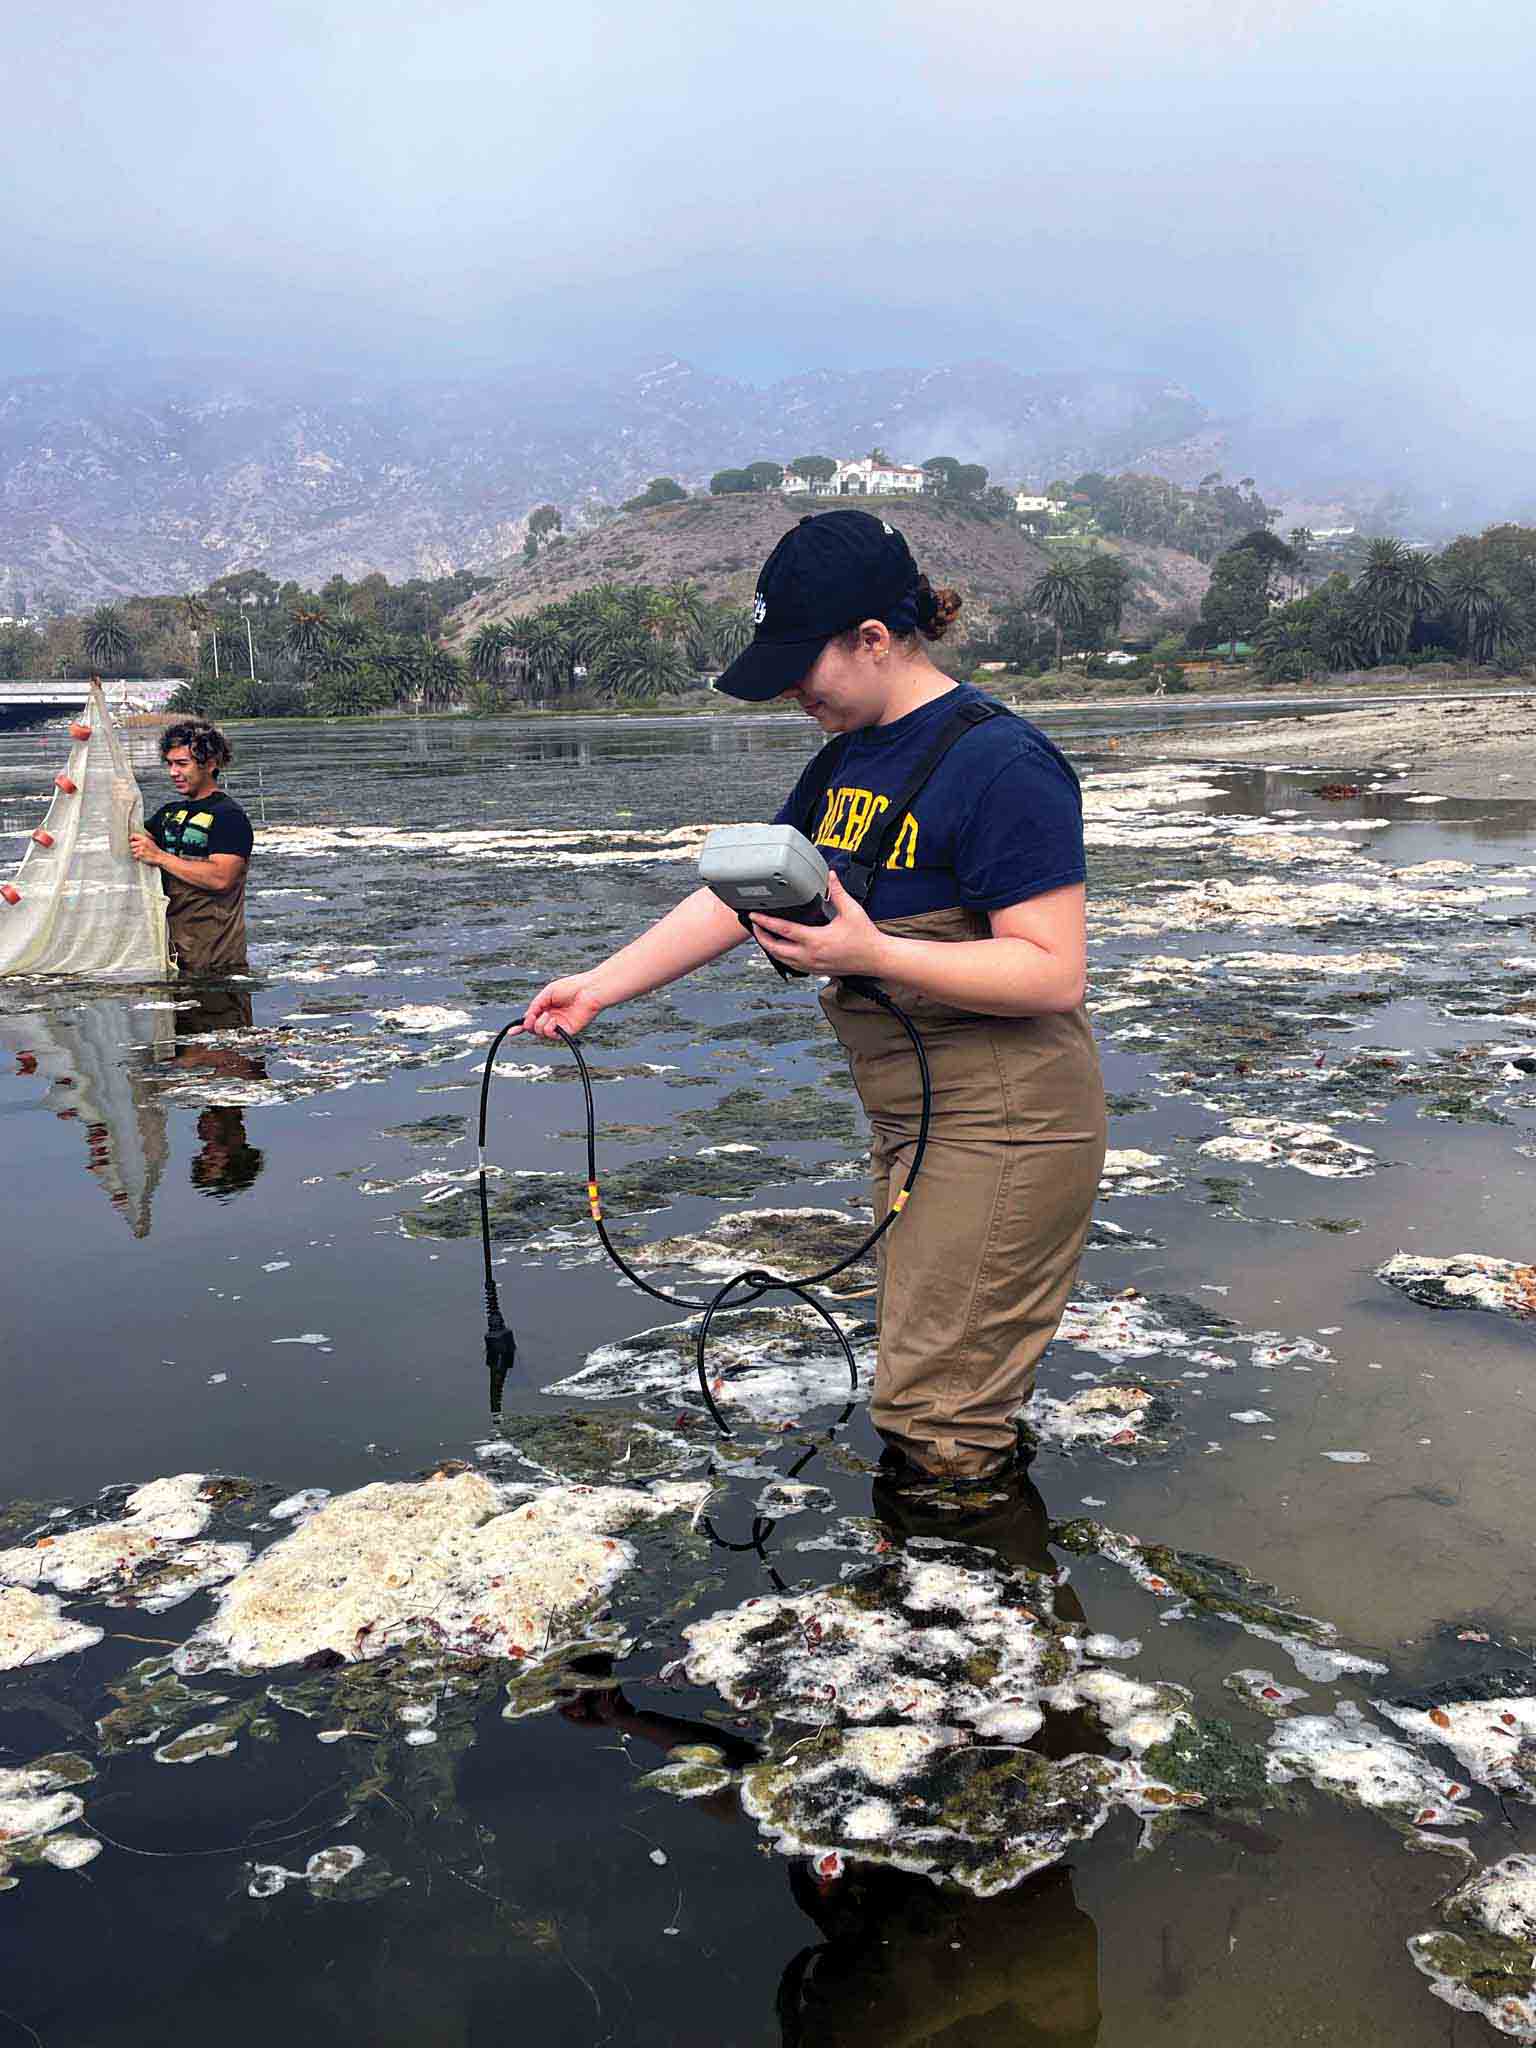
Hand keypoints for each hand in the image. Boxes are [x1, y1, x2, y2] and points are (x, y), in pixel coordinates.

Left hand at [128, 832, 162, 867]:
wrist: (160, 857)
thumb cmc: (155, 850)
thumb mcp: (151, 841)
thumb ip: (143, 838)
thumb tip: (133, 836)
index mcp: (145, 839)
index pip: (134, 835)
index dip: (131, 838)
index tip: (131, 840)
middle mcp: (142, 843)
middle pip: (131, 844)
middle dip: (134, 847)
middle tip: (138, 849)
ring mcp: (141, 849)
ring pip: (132, 850)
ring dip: (135, 853)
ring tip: (142, 853)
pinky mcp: (140, 855)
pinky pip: (134, 855)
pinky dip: (137, 857)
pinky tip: (142, 856)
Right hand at [522, 975, 606, 1041]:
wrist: (589, 990)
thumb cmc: (572, 987)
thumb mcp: (547, 993)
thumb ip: (536, 1005)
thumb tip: (526, 1017)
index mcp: (547, 1007)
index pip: (532, 1019)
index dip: (521, 1026)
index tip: (511, 1031)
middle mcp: (552, 1017)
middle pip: (533, 1028)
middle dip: (529, 1024)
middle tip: (533, 1017)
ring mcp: (560, 1025)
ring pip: (541, 1033)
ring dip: (540, 1024)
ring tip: (548, 1015)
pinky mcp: (568, 1031)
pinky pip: (553, 1036)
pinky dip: (549, 1029)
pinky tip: (553, 1021)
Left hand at [750, 870, 891, 979]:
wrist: (876, 958)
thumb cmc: (865, 937)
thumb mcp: (852, 911)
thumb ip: (838, 892)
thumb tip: (830, 875)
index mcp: (816, 940)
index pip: (783, 930)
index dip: (765, 922)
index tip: (754, 915)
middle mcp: (811, 955)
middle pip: (776, 949)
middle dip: (761, 937)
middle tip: (755, 926)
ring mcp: (813, 965)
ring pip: (782, 960)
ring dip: (771, 948)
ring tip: (765, 936)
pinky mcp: (817, 970)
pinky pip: (793, 965)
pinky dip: (783, 957)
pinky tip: (782, 949)